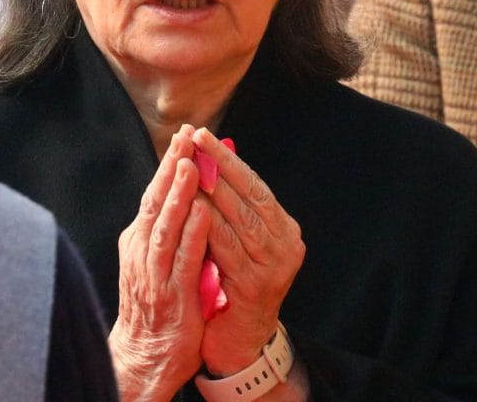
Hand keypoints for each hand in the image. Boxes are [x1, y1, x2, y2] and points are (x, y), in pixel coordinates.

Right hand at [110, 127, 210, 401]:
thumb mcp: (159, 260)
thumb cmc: (157, 305)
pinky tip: (205, 213)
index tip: (184, 136)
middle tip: (185, 136)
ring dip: (179, 195)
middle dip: (171, 167)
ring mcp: (152, 272)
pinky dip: (193, 233)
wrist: (146, 355)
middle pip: (155, 201)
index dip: (168, 164)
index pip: (154, 195)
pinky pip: (181, 259)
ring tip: (192, 165)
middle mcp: (140, 250)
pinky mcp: (169, 294)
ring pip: (165, 225)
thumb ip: (172, 230)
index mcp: (138, 239)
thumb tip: (195, 195)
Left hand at [193, 126, 305, 375]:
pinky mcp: (255, 286)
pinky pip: (227, 248)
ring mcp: (275, 266)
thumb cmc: (231, 283)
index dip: (227, 159)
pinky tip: (190, 207)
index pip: (255, 184)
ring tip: (189, 164)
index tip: (201, 135)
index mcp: (284, 228)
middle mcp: (287, 244)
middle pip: (250, 195)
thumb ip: (230, 205)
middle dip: (218, 165)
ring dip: (212, 189)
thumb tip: (212, 155)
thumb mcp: (237, 239)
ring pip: (239, 218)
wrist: (238, 342)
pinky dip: (208, 225)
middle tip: (193, 139)